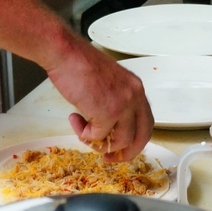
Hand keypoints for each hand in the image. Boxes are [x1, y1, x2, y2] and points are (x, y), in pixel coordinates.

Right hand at [48, 41, 153, 162]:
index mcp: (136, 88)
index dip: (134, 139)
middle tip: (107, 157)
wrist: (65, 53)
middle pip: (142, 136)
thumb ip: (114, 103)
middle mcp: (135, 96)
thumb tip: (108, 129)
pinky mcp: (108, 111)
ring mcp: (123, 104)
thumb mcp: (107, 83)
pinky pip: (98, 136)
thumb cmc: (78, 64)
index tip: (120, 148)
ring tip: (82, 129)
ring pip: (121, 141)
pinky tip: (75, 118)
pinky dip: (84, 134)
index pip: (146, 122)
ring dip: (98, 142)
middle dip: (125, 152)